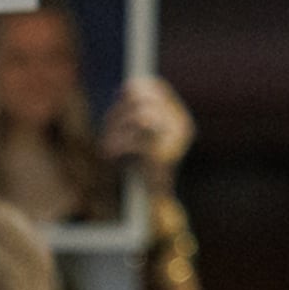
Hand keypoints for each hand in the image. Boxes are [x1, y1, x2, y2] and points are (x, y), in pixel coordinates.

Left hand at [99, 75, 190, 194]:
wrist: (152, 202)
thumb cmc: (142, 167)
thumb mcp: (140, 137)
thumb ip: (137, 113)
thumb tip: (128, 87)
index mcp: (180, 120)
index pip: (159, 88)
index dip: (138, 87)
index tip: (121, 93)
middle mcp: (182, 126)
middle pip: (143, 100)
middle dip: (119, 112)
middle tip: (107, 128)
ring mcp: (175, 140)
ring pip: (139, 115)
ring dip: (117, 128)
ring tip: (106, 146)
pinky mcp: (162, 155)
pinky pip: (134, 140)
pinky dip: (119, 144)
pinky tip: (110, 154)